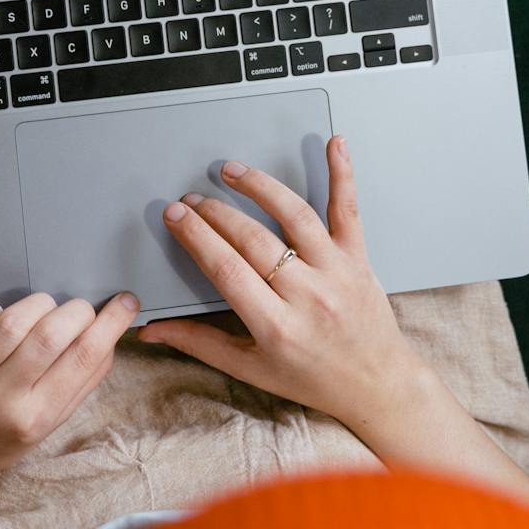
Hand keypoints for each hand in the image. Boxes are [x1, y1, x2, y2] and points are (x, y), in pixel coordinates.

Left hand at [0, 291, 139, 528]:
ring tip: (44, 312)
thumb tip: (108, 337)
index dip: (110, 324)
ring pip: (15, 319)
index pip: (83, 360)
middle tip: (80, 312)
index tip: (125, 303)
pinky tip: (2, 319)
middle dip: (77, 311)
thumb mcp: (46, 425)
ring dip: (40, 305)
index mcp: (35, 417)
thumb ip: (79, 384)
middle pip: (52, 334)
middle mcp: (2, 396)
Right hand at [137, 136, 424, 430]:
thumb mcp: (251, 369)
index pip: (227, 270)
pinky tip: (334, 144)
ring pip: (294, 216)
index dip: (197, 238)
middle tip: (191, 198)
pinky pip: (348, 210)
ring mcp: (335, 272)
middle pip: (253, 240)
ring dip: (260, 187)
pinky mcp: (358, 257)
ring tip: (232, 170)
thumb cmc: (313, 378)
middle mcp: (307, 296)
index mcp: (276, 327)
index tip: (176, 216)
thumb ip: (199, 343)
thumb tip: (151, 331)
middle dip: (215, 213)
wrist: (377, 385)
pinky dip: (343, 174)